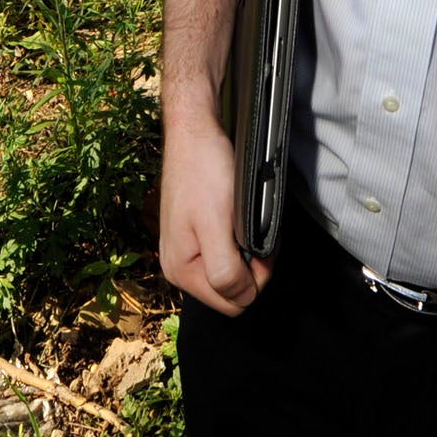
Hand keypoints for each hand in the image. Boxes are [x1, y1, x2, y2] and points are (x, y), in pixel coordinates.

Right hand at [157, 118, 271, 314]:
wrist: (194, 133)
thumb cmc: (204, 172)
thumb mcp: (218, 225)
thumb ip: (226, 270)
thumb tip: (243, 299)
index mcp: (181, 271)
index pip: (233, 303)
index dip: (256, 278)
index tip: (259, 245)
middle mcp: (178, 267)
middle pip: (230, 291)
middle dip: (252, 267)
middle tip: (255, 230)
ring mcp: (184, 251)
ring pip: (229, 272)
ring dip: (245, 252)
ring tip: (246, 221)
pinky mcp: (192, 235)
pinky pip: (222, 253)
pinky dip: (237, 240)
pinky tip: (237, 218)